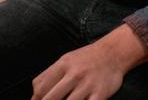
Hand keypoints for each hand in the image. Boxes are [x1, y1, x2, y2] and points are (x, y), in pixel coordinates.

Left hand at [31, 24, 147, 99]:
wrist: (113, 53)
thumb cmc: (85, 59)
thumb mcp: (65, 60)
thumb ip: (49, 75)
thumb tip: (34, 95)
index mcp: (62, 65)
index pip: (41, 89)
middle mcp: (73, 74)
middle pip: (51, 99)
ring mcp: (87, 85)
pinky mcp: (100, 94)